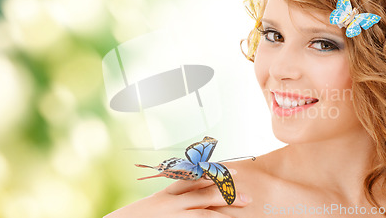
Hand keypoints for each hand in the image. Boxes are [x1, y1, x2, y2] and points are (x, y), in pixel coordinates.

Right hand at [103, 169, 251, 217]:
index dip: (217, 174)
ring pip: (203, 212)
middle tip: (247, 197)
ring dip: (224, 213)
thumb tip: (195, 192)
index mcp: (169, 191)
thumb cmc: (138, 216)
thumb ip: (175, 196)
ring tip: (241, 215)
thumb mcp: (156, 202)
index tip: (234, 172)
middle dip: (227, 194)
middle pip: (205, 193)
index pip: (197, 178)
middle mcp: (171, 201)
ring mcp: (173, 215)